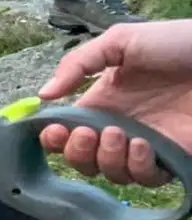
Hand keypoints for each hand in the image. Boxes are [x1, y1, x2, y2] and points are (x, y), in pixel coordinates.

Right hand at [35, 20, 191, 185]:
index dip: (53, 137)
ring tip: (119, 134)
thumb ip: (78, 64)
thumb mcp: (121, 40)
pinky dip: (137, 167)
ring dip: (106, 159)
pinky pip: (146, 179)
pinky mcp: (173, 159)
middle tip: (87, 134)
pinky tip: (142, 144)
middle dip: (76, 153)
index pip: (66, 131)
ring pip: (110, 174)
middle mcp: (120, 127)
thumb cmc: (176, 43)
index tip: (53, 130)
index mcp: (103, 102)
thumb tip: (42, 96)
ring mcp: (146, 145)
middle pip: (83, 160)